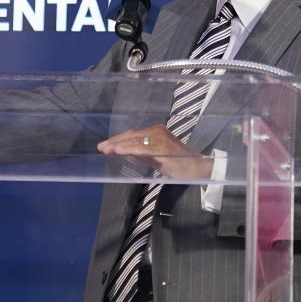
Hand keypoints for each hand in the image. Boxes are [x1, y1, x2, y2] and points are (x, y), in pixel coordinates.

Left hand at [97, 125, 212, 178]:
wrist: (199, 169)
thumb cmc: (180, 166)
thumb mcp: (157, 159)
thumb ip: (142, 156)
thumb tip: (125, 154)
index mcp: (155, 132)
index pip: (133, 135)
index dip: (118, 140)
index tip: (106, 145)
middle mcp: (156, 131)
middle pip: (130, 135)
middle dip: (114, 142)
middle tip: (101, 147)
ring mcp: (159, 137)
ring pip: (133, 140)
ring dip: (117, 145)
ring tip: (105, 149)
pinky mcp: (161, 146)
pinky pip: (140, 147)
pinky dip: (127, 149)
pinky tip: (117, 151)